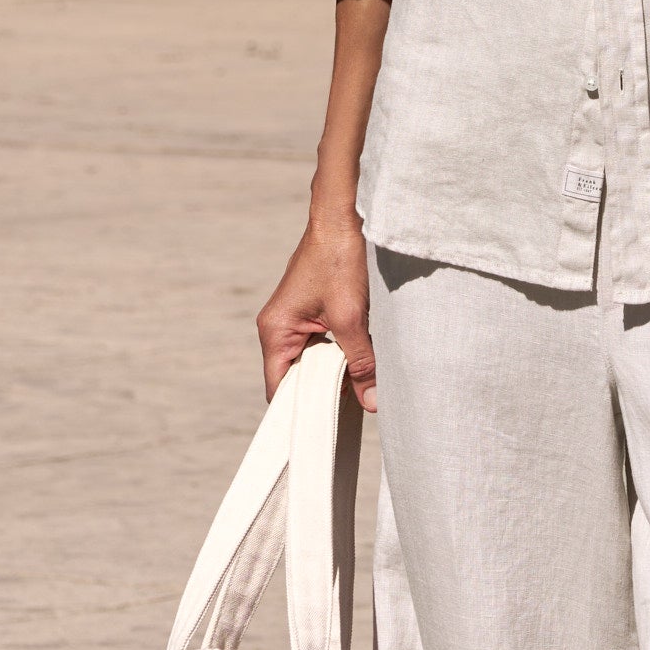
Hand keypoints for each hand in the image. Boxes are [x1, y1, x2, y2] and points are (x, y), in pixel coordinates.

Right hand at [256, 201, 376, 408]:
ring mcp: (297, 321)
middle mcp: (280, 329)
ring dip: (337, 376)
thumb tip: (373, 402)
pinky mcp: (316, 313)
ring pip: (316, 364)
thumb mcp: (352, 316)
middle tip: (353, 417)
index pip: (279, 388)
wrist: (344, 216)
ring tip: (361, 397)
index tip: (322, 434)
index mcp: (276, 331)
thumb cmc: (339, 259)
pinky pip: (326, 347)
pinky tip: (365, 370)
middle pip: (298, 379)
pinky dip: (343, 358)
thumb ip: (361, 362)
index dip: (298, 412)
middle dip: (324, 396)